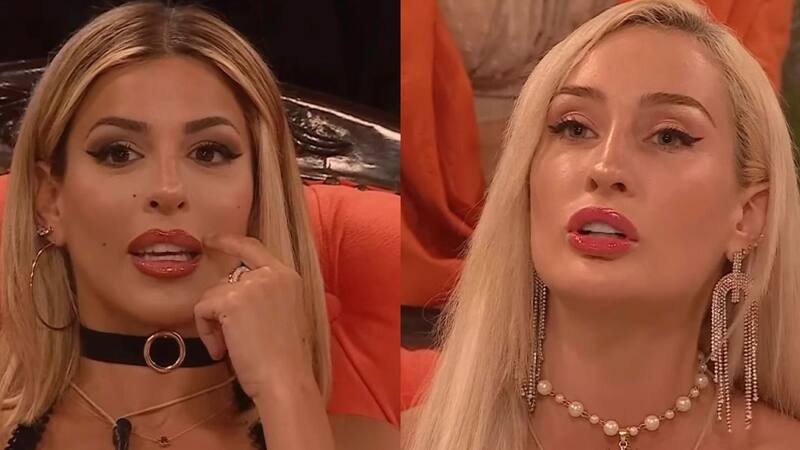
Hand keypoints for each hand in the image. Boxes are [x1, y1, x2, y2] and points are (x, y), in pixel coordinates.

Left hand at [193, 233, 313, 399]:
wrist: (285, 379)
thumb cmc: (285, 358)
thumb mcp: (286, 314)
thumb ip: (268, 295)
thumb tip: (235, 293)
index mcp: (288, 276)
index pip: (253, 247)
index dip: (229, 241)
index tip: (211, 239)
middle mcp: (271, 274)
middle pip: (227, 278)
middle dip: (220, 307)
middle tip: (230, 338)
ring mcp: (251, 284)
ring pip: (212, 295)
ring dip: (213, 323)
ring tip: (229, 348)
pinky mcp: (231, 300)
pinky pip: (203, 308)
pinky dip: (206, 331)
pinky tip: (221, 350)